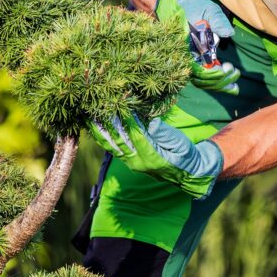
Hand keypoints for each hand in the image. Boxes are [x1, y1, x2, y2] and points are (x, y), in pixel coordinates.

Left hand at [90, 113, 222, 197]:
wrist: (186, 172)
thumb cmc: (185, 155)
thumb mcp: (180, 143)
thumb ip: (164, 133)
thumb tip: (150, 122)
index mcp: (152, 158)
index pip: (136, 136)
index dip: (128, 120)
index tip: (121, 104)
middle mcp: (138, 162)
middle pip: (119, 140)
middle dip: (109, 122)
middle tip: (100, 105)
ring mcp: (131, 162)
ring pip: (111, 145)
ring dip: (100, 130)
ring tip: (90, 115)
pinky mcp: (128, 160)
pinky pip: (112, 148)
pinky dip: (103, 136)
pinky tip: (95, 126)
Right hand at [157, 0, 240, 94]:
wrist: (181, 5)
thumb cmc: (194, 6)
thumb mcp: (208, 9)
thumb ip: (217, 20)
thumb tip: (228, 33)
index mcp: (186, 46)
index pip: (197, 69)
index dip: (213, 73)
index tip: (228, 68)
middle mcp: (185, 56)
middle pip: (201, 80)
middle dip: (220, 81)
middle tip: (235, 72)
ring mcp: (189, 60)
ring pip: (202, 81)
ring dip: (219, 84)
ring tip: (235, 84)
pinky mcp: (195, 61)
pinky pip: (203, 77)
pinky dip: (216, 82)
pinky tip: (230, 82)